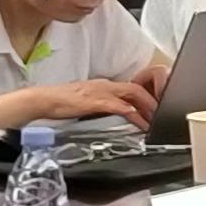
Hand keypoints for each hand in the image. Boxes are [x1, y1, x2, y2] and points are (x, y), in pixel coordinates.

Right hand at [40, 74, 156, 127]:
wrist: (44, 99)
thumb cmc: (62, 103)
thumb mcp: (87, 102)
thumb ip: (102, 105)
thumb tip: (115, 113)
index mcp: (103, 86)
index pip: (131, 88)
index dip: (146, 98)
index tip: (154, 110)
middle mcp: (105, 85)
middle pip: (136, 89)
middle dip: (151, 101)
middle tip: (160, 115)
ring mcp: (99, 91)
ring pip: (130, 94)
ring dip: (145, 106)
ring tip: (153, 119)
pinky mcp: (93, 100)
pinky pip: (116, 105)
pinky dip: (128, 111)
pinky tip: (136, 118)